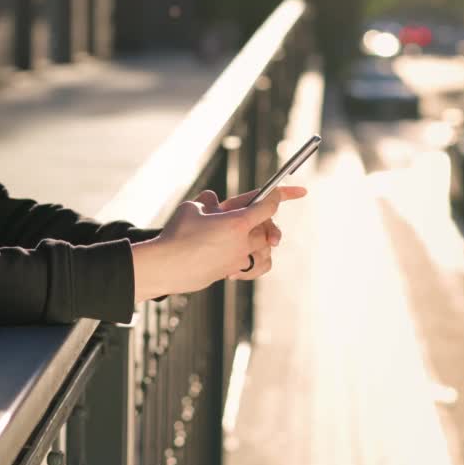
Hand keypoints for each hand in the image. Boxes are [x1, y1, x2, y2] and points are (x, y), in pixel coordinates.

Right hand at [131, 185, 306, 301]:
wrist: (166, 266)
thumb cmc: (177, 235)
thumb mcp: (192, 208)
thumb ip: (208, 202)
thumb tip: (214, 200)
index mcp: (237, 222)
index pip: (268, 205)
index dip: (282, 195)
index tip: (297, 191)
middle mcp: (243, 242)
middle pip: (268, 228)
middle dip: (264, 220)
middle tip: (251, 215)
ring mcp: (239, 260)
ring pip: (266, 249)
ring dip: (262, 240)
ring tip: (248, 235)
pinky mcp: (233, 273)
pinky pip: (258, 267)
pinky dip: (258, 260)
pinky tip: (246, 256)